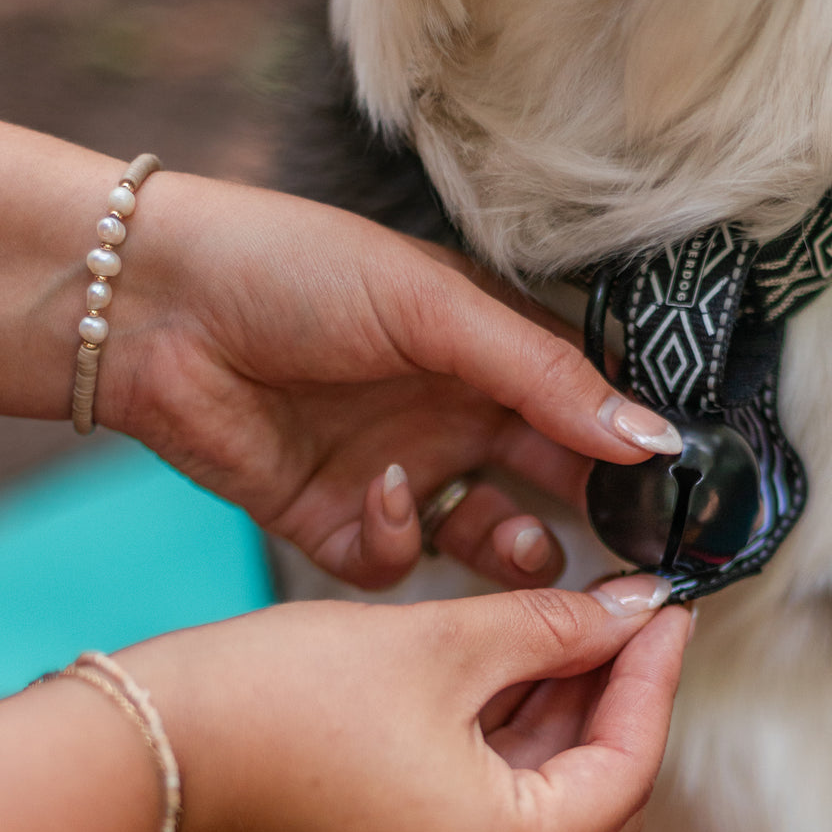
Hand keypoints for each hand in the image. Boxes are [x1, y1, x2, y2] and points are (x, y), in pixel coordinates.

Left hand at [96, 172, 681, 590]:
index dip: (632, 453)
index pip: (585, 411)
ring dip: (516, 551)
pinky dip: (404, 539)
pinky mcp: (343, 525)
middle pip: (551, 483)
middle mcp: (455, 418)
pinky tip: (384, 492)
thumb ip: (544, 376)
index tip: (678, 495)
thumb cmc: (296, 271)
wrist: (153, 307)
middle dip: (592, 518)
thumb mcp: (437, 307)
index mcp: (488, 355)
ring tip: (526, 545)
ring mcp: (403, 474)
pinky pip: (401, 560)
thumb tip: (651, 436)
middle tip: (630, 553)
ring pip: (489, 541)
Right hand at [121, 579, 689, 831]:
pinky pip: (490, 819)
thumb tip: (634, 612)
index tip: (668, 611)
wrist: (143, 752)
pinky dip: (511, 751)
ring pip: (544, 811)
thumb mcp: (440, 645)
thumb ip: (554, 629)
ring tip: (571, 631)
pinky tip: (513, 674)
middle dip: (618, 707)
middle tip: (626, 621)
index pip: (627, 771)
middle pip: (597, 805)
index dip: (654, 681)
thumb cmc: (277, 699)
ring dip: (564, 724)